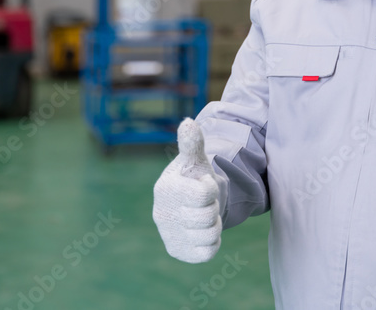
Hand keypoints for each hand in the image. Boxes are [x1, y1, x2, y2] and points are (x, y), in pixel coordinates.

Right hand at [152, 118, 221, 262]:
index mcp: (166, 189)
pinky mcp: (177, 251)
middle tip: (205, 203)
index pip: (205, 194)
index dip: (211, 188)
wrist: (190, 202)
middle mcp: (162, 214)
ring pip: (209, 235)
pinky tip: (203, 230)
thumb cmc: (192, 177)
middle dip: (213, 208)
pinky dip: (212, 242)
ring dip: (214, 224)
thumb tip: (188, 123)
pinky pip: (206, 253)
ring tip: (204, 214)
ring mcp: (168, 234)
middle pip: (207, 217)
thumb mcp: (195, 159)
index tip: (203, 183)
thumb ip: (192, 143)